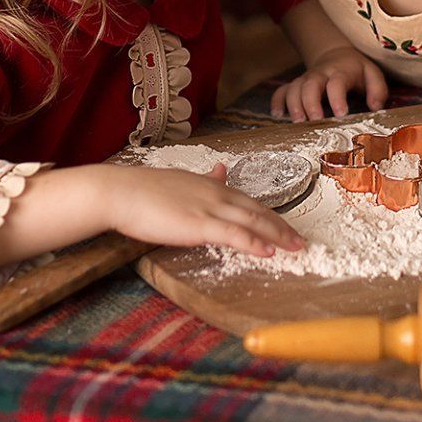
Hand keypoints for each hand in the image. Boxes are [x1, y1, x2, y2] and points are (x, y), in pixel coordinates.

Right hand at [101, 165, 304, 255]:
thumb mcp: (181, 179)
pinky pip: (234, 235)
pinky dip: (254, 243)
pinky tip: (268, 251)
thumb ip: (204, 178)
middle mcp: (216, 194)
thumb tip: (221, 170)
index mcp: (211, 185)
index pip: (249, 201)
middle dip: (282, 227)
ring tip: (295, 248)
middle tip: (301, 241)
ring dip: (278, 235)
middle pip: (258, 211)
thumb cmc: (143, 190)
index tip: (286, 226)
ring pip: (253, 222)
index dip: (271, 215)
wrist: (120, 191)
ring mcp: (209, 208)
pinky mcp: (199, 224)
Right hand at [270, 47, 388, 120]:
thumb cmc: (356, 70)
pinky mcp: (296, 85)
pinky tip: (278, 116)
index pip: (337, 82)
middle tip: (314, 121)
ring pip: (294, 88)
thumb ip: (378, 90)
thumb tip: (375, 107)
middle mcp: (320, 75)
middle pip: (310, 85)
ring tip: (297, 123)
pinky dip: (277, 102)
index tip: (341, 114)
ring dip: (293, 105)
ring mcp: (306, 79)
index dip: (337, 97)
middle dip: (310, 103)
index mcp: (341, 72)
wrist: (335, 54)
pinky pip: (281, 91)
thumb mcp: (373, 74)